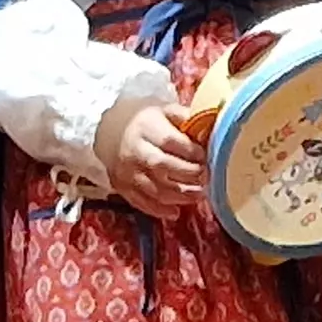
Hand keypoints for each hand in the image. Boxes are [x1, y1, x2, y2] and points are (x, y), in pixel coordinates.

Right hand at [99, 94, 206, 219]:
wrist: (111, 131)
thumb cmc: (146, 121)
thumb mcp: (164, 110)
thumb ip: (186, 117)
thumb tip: (210, 126)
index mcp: (145, 127)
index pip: (170, 141)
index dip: (191, 151)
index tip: (206, 155)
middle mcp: (134, 150)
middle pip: (162, 166)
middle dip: (188, 174)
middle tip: (207, 176)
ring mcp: (126, 171)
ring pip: (154, 188)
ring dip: (180, 195)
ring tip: (200, 194)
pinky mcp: (122, 187)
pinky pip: (141, 202)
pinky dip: (159, 210)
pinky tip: (176, 211)